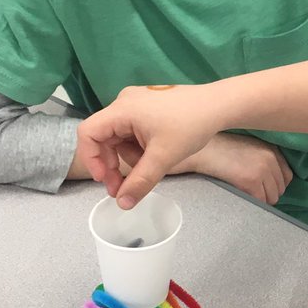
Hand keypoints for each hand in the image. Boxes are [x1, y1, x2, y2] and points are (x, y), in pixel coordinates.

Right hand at [77, 84, 218, 206]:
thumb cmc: (191, 125)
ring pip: (119, 137)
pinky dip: (139, 147)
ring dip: (130, 157)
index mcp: (122, 109)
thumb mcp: (164, 158)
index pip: (88, 132)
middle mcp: (125, 102)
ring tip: (152, 167)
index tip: (105, 180)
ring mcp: (137, 103)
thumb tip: (122, 204)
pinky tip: (156, 155)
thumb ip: (140, 182)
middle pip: (103, 137)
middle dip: (113, 164)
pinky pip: (132, 131)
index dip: (91, 159)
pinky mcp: (148, 107)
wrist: (220, 105)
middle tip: (123, 188)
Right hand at [171, 132, 292, 204]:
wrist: (203, 150)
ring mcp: (262, 170)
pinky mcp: (250, 181)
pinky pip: (260, 201)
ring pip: (272, 197)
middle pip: (280, 188)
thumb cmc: (222, 149)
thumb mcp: (250, 147)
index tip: (266, 188)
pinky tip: (243, 198)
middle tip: (254, 194)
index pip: (287, 176)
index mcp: (272, 149)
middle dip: (269, 194)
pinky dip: (254, 204)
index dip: (276, 185)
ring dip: (262, 200)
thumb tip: (273, 181)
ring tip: (248, 196)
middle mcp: (270, 158)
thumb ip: (264, 159)